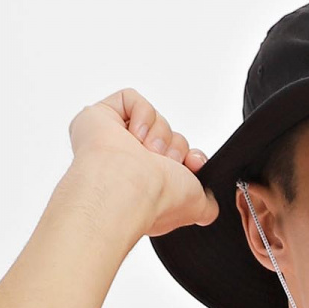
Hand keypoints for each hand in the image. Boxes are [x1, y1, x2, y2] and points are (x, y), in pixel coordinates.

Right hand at [66, 88, 217, 236]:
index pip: (173, 157)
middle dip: (174, 146)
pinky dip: (141, 114)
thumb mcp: (197, 208)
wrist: (130, 188)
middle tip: (165, 161)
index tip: (193, 164)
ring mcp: (112, 140)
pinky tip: (134, 135)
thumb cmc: (157, 199)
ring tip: (147, 152)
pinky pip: (131, 99)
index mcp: (148, 183)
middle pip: (167, 136)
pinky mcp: (99, 117)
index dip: (187, 157)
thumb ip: (207, 206)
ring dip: (159, 134)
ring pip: (153, 118)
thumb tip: (208, 208)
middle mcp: (130, 163)